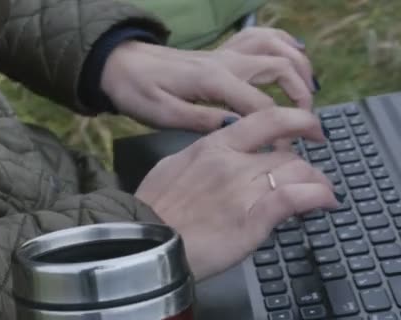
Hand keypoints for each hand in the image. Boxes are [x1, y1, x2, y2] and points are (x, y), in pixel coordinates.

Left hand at [101, 28, 314, 131]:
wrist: (119, 64)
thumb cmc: (137, 91)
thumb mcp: (163, 115)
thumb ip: (201, 120)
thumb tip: (236, 129)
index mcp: (213, 81)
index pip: (260, 107)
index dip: (280, 132)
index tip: (288, 154)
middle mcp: (225, 62)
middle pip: (280, 69)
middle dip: (302, 97)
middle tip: (309, 126)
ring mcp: (225, 53)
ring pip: (276, 47)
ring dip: (299, 67)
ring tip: (310, 93)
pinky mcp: (220, 52)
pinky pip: (260, 37)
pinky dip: (283, 42)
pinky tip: (293, 54)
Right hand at [134, 108, 338, 280]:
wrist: (146, 242)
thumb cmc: (153, 208)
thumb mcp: (172, 168)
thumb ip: (201, 158)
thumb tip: (218, 156)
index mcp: (212, 146)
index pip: (266, 120)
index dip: (298, 120)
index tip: (312, 129)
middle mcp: (232, 162)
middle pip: (287, 154)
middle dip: (304, 168)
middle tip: (308, 181)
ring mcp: (243, 189)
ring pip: (298, 173)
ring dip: (316, 183)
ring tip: (320, 195)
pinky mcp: (253, 219)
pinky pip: (296, 198)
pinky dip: (318, 197)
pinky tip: (325, 202)